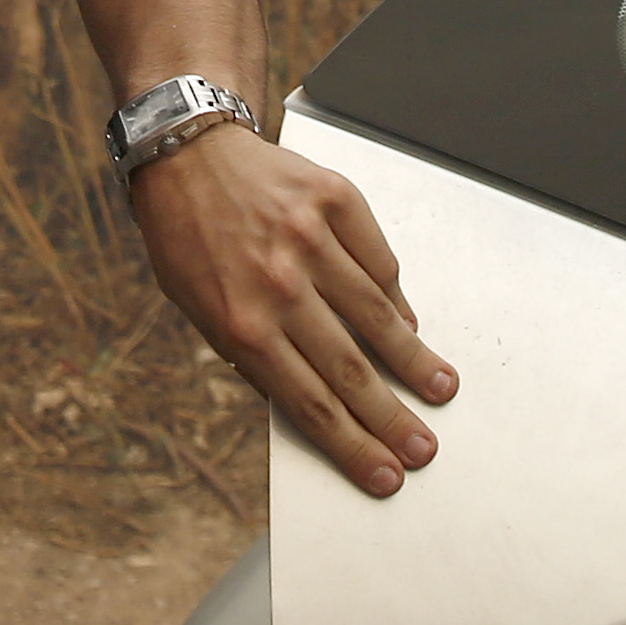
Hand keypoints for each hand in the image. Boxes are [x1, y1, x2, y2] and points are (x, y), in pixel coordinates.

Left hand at [129, 123, 456, 498]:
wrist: (187, 150)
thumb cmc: (186, 235)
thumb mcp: (198, 309)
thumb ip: (252, 355)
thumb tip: (310, 400)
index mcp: (241, 323)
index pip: (311, 404)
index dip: (353, 446)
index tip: (383, 473)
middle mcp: (279, 284)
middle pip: (351, 370)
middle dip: (393, 418)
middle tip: (423, 448)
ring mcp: (311, 240)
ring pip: (377, 316)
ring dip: (413, 360)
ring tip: (440, 388)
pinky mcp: (334, 200)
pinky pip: (379, 262)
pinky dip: (396, 299)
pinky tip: (410, 325)